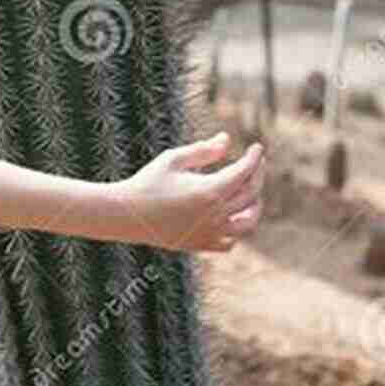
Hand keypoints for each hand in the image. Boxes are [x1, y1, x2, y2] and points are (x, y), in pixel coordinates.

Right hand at [119, 133, 264, 252]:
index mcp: (210, 190)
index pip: (245, 172)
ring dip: (254, 206)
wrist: (127, 215)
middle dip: (257, 175)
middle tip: (255, 164)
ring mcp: (209, 233)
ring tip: (251, 194)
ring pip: (247, 222)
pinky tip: (231, 218)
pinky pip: (229, 242)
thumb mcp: (173, 159)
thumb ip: (203, 150)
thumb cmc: (148, 181)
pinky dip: (236, 231)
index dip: (254, 158)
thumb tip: (226, 140)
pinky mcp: (200, 245)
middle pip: (250, 194)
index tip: (257, 147)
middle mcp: (215, 214)